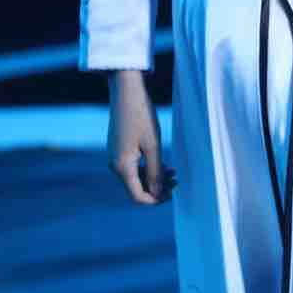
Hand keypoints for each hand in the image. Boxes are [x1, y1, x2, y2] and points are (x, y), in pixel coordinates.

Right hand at [107, 70, 174, 204]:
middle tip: (177, 180)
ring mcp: (115, 158)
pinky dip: (148, 169)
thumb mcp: (153, 146)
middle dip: (157, 189)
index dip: (156, 200)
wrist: (125, 91)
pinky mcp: (119, 150)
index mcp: (122, 167)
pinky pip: (133, 167)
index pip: (138, 197)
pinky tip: (163, 163)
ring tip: (174, 171)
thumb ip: (156, 172)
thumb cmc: (141, 116)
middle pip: (137, 189)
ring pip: (136, 178)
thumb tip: (158, 194)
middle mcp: (115, 165)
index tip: (173, 194)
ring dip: (154, 178)